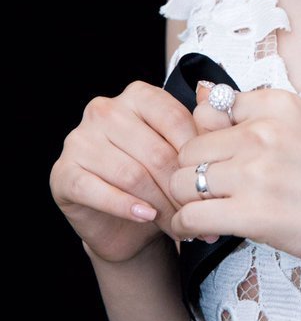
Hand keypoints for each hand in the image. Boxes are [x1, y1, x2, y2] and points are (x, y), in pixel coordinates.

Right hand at [50, 81, 198, 263]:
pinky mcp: (63, 173)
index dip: (197, 157)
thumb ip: (202, 127)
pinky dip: (125, 207)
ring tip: (180, 224)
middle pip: (155, 151)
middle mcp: (104, 111)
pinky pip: (97, 190)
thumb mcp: (184, 152)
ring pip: (131, 174)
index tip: (213, 183)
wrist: (126, 223)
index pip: (176, 120)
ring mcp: (79, 140)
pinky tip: (146, 217)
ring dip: (160, 205)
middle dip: (180, 189)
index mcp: (138, 95)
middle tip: (200, 214)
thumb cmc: (159, 180)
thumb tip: (218, 100)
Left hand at [169, 85, 300, 276]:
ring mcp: (258, 170)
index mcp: (277, 104)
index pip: (208, 110)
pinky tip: (205, 232)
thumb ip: (254, 118)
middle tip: (208, 196)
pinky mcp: (254, 212)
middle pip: (189, 148)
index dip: (207, 142)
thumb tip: (201, 93)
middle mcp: (264, 130)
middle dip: (191, 175)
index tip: (219, 164)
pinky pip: (190, 215)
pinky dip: (187, 228)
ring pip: (182, 182)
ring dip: (187, 203)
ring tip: (206, 216)